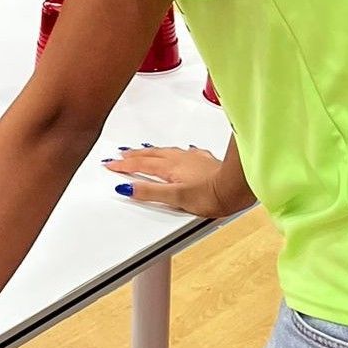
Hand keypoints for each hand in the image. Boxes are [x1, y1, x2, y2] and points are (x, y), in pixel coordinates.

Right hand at [101, 145, 236, 217]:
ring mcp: (193, 159)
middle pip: (150, 155)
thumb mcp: (177, 198)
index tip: (110, 164)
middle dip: (134, 154)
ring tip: (142, 149)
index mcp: (170, 167)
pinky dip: (176, 152)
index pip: (140, 165)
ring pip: (166, 151)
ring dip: (151, 151)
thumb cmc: (213, 194)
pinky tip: (183, 152)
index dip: (123, 165)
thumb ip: (151, 192)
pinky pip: (185, 152)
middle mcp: (179, 159)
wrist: (238, 187)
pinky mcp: (205, 162)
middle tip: (121, 153)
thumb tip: (128, 187)